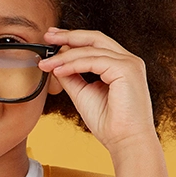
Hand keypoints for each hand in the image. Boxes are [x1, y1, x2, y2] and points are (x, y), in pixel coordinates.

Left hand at [39, 27, 159, 157]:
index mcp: (120, 65)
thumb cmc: (109, 123)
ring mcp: (129, 64)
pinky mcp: (126, 70)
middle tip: (47, 35)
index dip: (72, 39)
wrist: (125, 141)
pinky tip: (58, 70)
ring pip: (91, 50)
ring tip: (46, 64)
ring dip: (65, 56)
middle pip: (95, 38)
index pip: (95, 44)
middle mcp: (127, 61)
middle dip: (68, 36)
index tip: (51, 39)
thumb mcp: (83, 93)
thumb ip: (72, 76)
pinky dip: (73, 65)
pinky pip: (93, 61)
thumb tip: (56, 63)